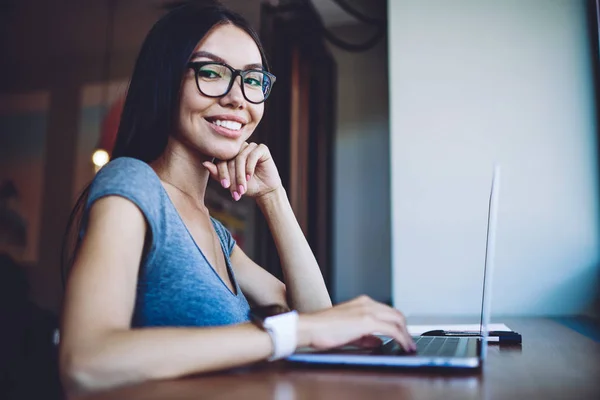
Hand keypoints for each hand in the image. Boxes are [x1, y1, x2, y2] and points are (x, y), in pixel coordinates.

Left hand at [202, 142, 281, 200]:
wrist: (264, 190)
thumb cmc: (246, 186)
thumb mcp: (230, 182)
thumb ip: (217, 174)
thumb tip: (204, 163)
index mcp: (229, 154)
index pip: (221, 159)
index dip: (222, 173)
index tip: (225, 186)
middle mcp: (239, 148)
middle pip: (230, 159)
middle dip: (233, 177)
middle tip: (235, 191)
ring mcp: (250, 147)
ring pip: (240, 158)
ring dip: (241, 175)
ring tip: (242, 188)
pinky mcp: (262, 149)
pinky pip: (252, 155)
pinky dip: (249, 167)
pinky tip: (249, 177)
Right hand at [298, 295, 415, 351]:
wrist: (311, 327)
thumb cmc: (323, 329)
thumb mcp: (348, 331)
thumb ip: (365, 336)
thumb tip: (378, 341)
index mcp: (362, 302)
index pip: (387, 311)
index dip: (397, 324)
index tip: (402, 335)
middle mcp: (367, 303)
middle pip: (396, 314)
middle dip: (405, 329)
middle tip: (409, 342)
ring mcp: (368, 311)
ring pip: (397, 320)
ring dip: (406, 335)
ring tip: (409, 347)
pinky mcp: (368, 321)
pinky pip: (392, 330)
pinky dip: (402, 339)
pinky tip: (404, 347)